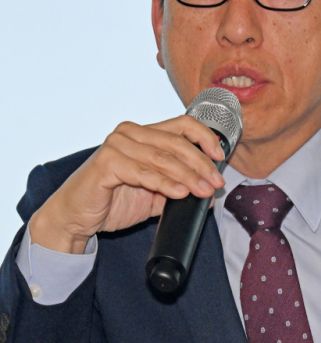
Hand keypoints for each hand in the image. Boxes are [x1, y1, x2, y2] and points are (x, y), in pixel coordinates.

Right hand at [29, 117, 225, 253]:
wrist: (76, 218)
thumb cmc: (112, 201)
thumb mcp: (153, 195)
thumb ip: (178, 189)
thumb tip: (209, 193)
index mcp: (142, 133)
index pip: (182, 124)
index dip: (205, 138)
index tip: (220, 157)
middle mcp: (129, 132)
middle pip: (176, 142)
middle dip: (201, 164)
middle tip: (215, 183)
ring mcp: (116, 145)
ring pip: (163, 157)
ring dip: (188, 176)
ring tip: (202, 191)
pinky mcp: (106, 162)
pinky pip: (144, 172)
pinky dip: (165, 184)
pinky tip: (180, 193)